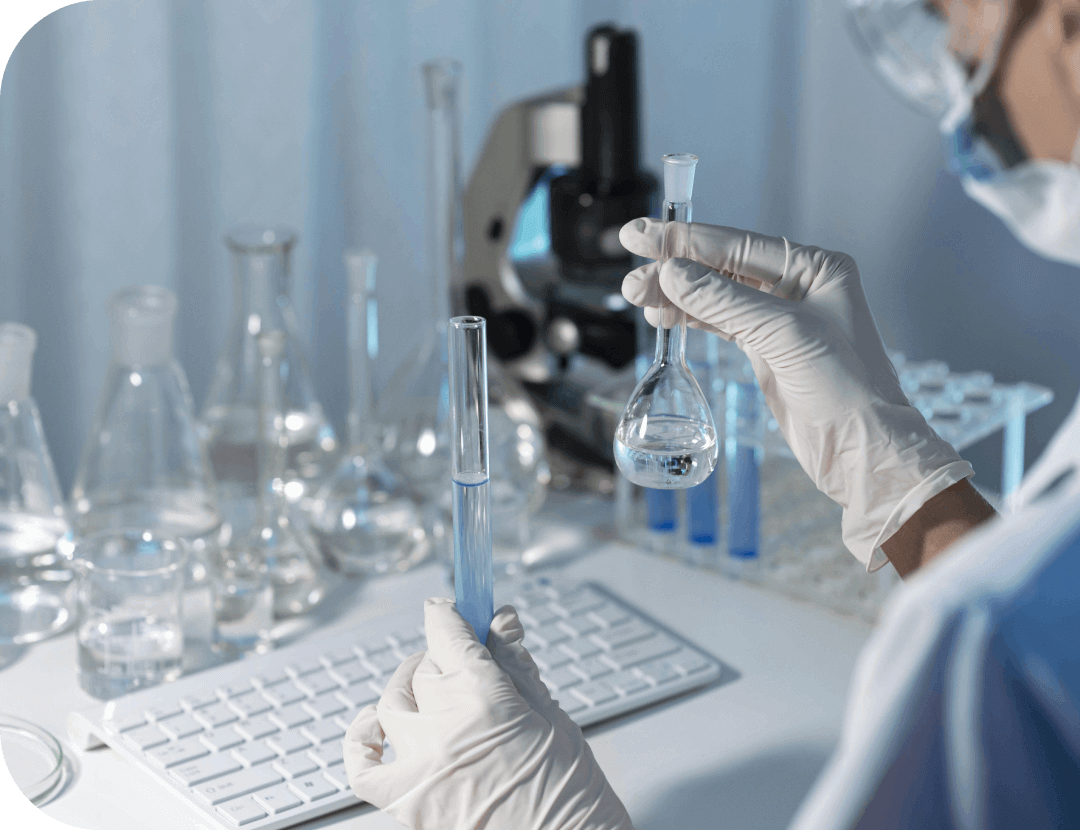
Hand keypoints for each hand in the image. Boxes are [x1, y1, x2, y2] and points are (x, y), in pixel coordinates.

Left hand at [344, 598, 633, 829]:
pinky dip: (362, 741)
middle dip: (443, 657)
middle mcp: (445, 727)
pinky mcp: (408, 804)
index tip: (450, 608)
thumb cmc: (568, 790)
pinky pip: (363, 766)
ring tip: (428, 689)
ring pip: (393, 704)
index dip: (448, 614)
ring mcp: (421, 767)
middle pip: (424, 668)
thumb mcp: (549, 715)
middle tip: (464, 662)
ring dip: (408, 688)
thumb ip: (515, 664)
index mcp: (484, 697)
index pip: (447, 634)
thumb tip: (502, 619)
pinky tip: (374, 727)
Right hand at [620, 218, 973, 569]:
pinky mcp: (766, 351)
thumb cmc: (846, 388)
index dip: (686, 240)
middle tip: (631, 275)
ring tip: (636, 296)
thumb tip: (673, 273)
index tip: (643, 235)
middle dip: (673, 270)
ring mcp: (780, 320)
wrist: (861, 449)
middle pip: (720, 268)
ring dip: (675, 296)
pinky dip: (689, 319)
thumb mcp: (785, 335)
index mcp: (815, 268)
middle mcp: (798, 288)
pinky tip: (663, 316)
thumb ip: (726, 301)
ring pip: (714, 297)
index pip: (737, 245)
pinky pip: (719, 324)